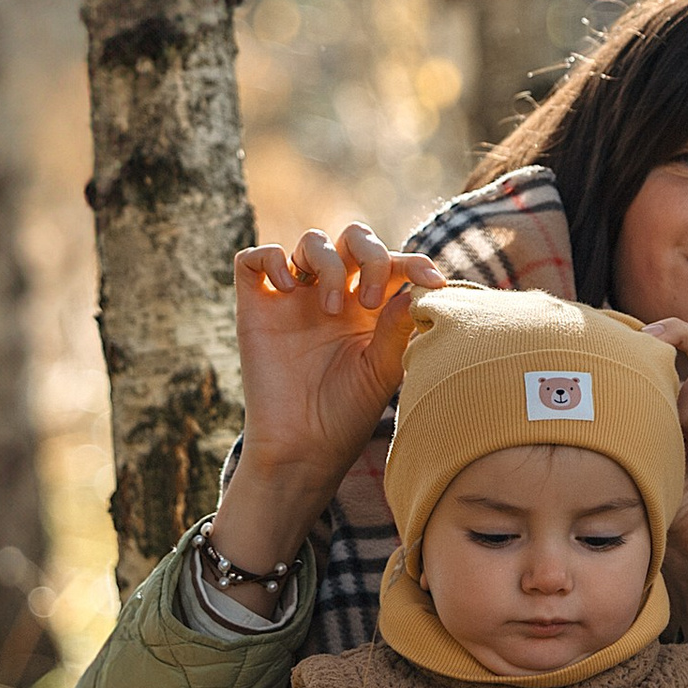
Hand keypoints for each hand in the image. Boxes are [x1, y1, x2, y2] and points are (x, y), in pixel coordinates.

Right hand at [213, 224, 441, 572]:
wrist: (302, 449)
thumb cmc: (347, 416)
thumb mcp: (382, 372)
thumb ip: (398, 330)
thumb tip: (415, 290)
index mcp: (369, 307)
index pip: (393, 263)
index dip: (415, 263)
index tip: (434, 282)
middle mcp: (333, 294)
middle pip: (352, 238)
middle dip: (369, 253)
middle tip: (371, 301)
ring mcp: (293, 298)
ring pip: (310, 241)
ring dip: (329, 263)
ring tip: (333, 309)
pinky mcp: (256, 307)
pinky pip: (253, 258)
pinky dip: (271, 259)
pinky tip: (289, 289)